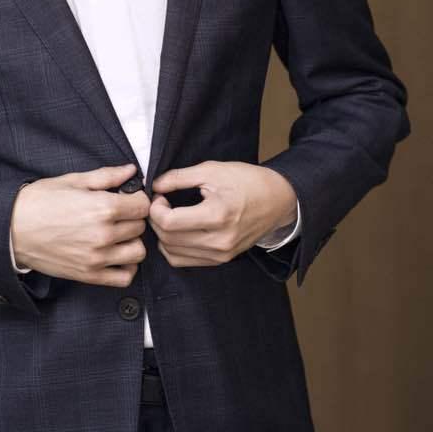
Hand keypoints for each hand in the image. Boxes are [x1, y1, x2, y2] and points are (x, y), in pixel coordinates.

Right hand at [9, 163, 148, 286]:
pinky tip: (114, 255)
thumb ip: (106, 176)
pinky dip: (125, 267)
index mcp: (102, 208)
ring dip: (131, 242)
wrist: (11, 229)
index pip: (143, 205)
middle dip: (132, 218)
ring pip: (138, 252)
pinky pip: (124, 277)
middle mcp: (104, 234)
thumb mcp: (72, 181)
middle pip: (140, 227)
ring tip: (117, 235)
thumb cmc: (39, 201)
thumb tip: (131, 171)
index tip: (127, 199)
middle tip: (117, 215)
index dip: (136, 199)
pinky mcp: (89, 275)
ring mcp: (97, 257)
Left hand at [148, 160, 297, 267]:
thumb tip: (154, 185)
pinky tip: (178, 230)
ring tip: (169, 216)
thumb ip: (179, 177)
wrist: (278, 200)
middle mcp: (219, 241)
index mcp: (217, 216)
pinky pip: (184, 261)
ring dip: (162, 235)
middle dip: (155, 220)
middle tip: (161, 203)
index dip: (155, 208)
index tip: (159, 196)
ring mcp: (221, 254)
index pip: (168, 222)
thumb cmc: (248, 182)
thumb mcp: (212, 170)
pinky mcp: (221, 260)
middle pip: (167, 239)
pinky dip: (173, 248)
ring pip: (172, 253)